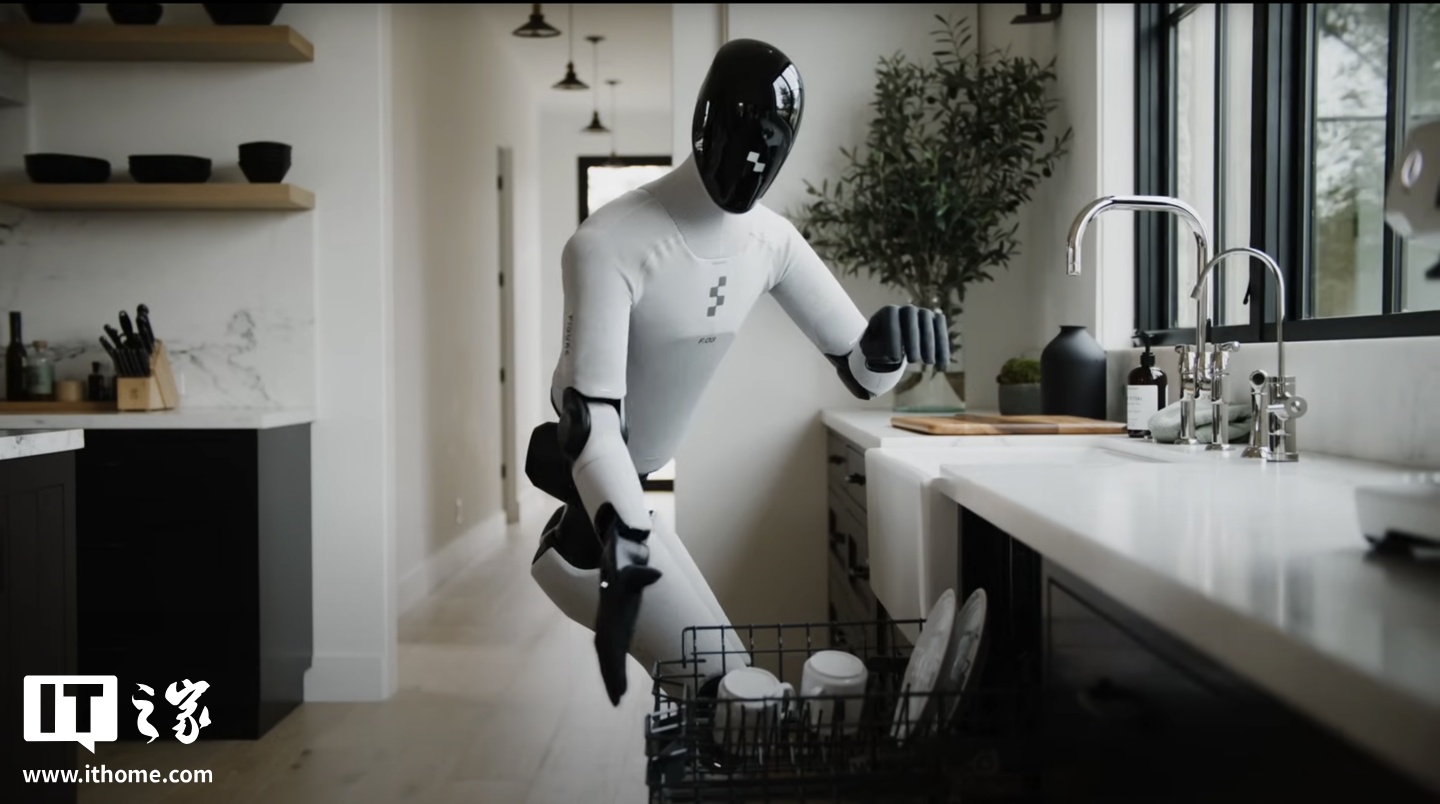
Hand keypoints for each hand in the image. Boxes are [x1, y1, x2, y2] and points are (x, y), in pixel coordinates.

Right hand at [594, 515, 661, 705]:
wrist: (614, 557)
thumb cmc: (625, 564)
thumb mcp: (633, 568)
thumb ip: (642, 573)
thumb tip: (656, 574)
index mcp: (609, 614)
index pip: (610, 643)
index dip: (613, 663)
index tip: (617, 682)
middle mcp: (606, 622)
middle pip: (606, 654)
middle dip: (610, 676)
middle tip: (616, 700)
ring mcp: (610, 626)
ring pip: (607, 655)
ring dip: (610, 676)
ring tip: (616, 698)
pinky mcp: (616, 627)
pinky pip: (613, 651)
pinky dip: (615, 668)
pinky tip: (620, 684)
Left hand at [859, 304, 949, 372]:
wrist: (893, 345)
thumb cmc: (879, 347)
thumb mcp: (869, 349)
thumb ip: (872, 349)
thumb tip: (886, 352)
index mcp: (887, 312)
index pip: (891, 316)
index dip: (893, 335)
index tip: (895, 358)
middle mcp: (905, 308)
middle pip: (911, 314)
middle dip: (913, 338)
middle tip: (913, 361)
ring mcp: (922, 312)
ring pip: (928, 320)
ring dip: (930, 342)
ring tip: (929, 363)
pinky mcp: (935, 320)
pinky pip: (941, 328)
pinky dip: (943, 346)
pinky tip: (943, 365)